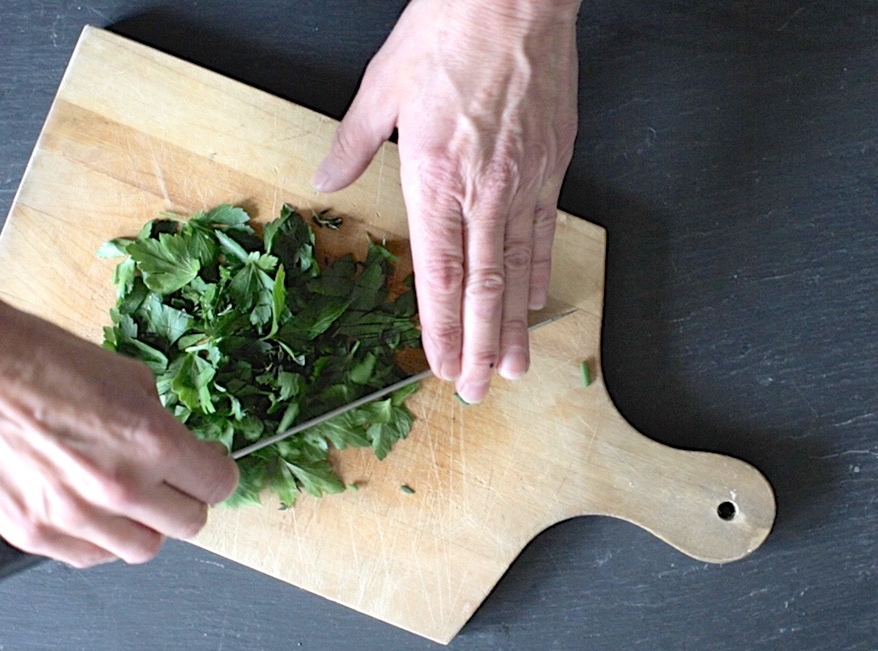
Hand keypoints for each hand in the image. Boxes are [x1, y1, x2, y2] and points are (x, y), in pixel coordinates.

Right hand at [0, 295, 237, 568]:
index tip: (209, 466)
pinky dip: (100, 539)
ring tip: (131, 498)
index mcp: (149, 442)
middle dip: (188, 499)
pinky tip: (92, 509)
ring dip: (146, 525)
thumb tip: (180, 447)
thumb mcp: (129, 378)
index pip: (217, 485)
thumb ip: (162, 422)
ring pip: (143, 549)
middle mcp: (117, 487)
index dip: (216, 472)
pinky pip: (90, 556)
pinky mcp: (33, 534)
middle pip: (189, 523)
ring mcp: (73, 517)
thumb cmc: (42, 361)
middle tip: (173, 481)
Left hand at [313, 0, 580, 402]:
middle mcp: (484, 190)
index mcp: (436, 177)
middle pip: (484, 287)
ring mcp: (524, 180)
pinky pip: (544, 231)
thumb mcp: (382, 86)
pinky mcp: (552, 164)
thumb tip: (326, 179)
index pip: (439, 272)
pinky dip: (538, 272)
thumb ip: (353, 144)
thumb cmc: (448, 33)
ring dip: (516, 325)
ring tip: (517, 366)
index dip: (442, 328)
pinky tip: (535, 301)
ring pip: (519, 269)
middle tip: (482, 390)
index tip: (443, 366)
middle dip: (482, 346)